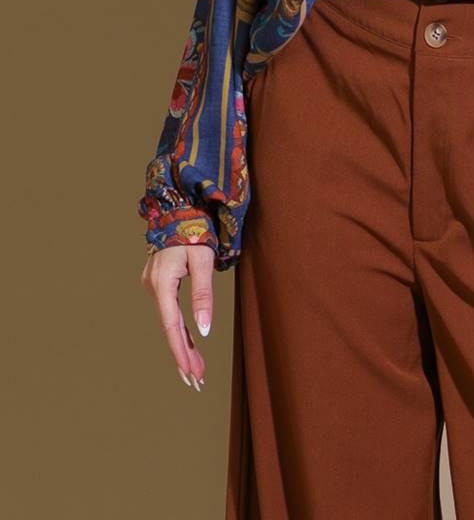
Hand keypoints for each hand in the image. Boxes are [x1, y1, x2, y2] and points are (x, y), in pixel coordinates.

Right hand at [140, 242, 213, 391]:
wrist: (179, 209)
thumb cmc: (194, 231)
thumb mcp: (203, 260)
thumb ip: (203, 295)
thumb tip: (204, 330)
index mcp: (162, 283)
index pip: (172, 326)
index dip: (181, 352)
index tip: (190, 373)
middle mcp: (153, 287)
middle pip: (169, 329)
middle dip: (183, 355)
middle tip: (196, 381)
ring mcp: (153, 286)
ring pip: (169, 322)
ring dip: (182, 345)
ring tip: (196, 370)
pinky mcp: (158, 284)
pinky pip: (169, 313)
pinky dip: (180, 330)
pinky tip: (189, 345)